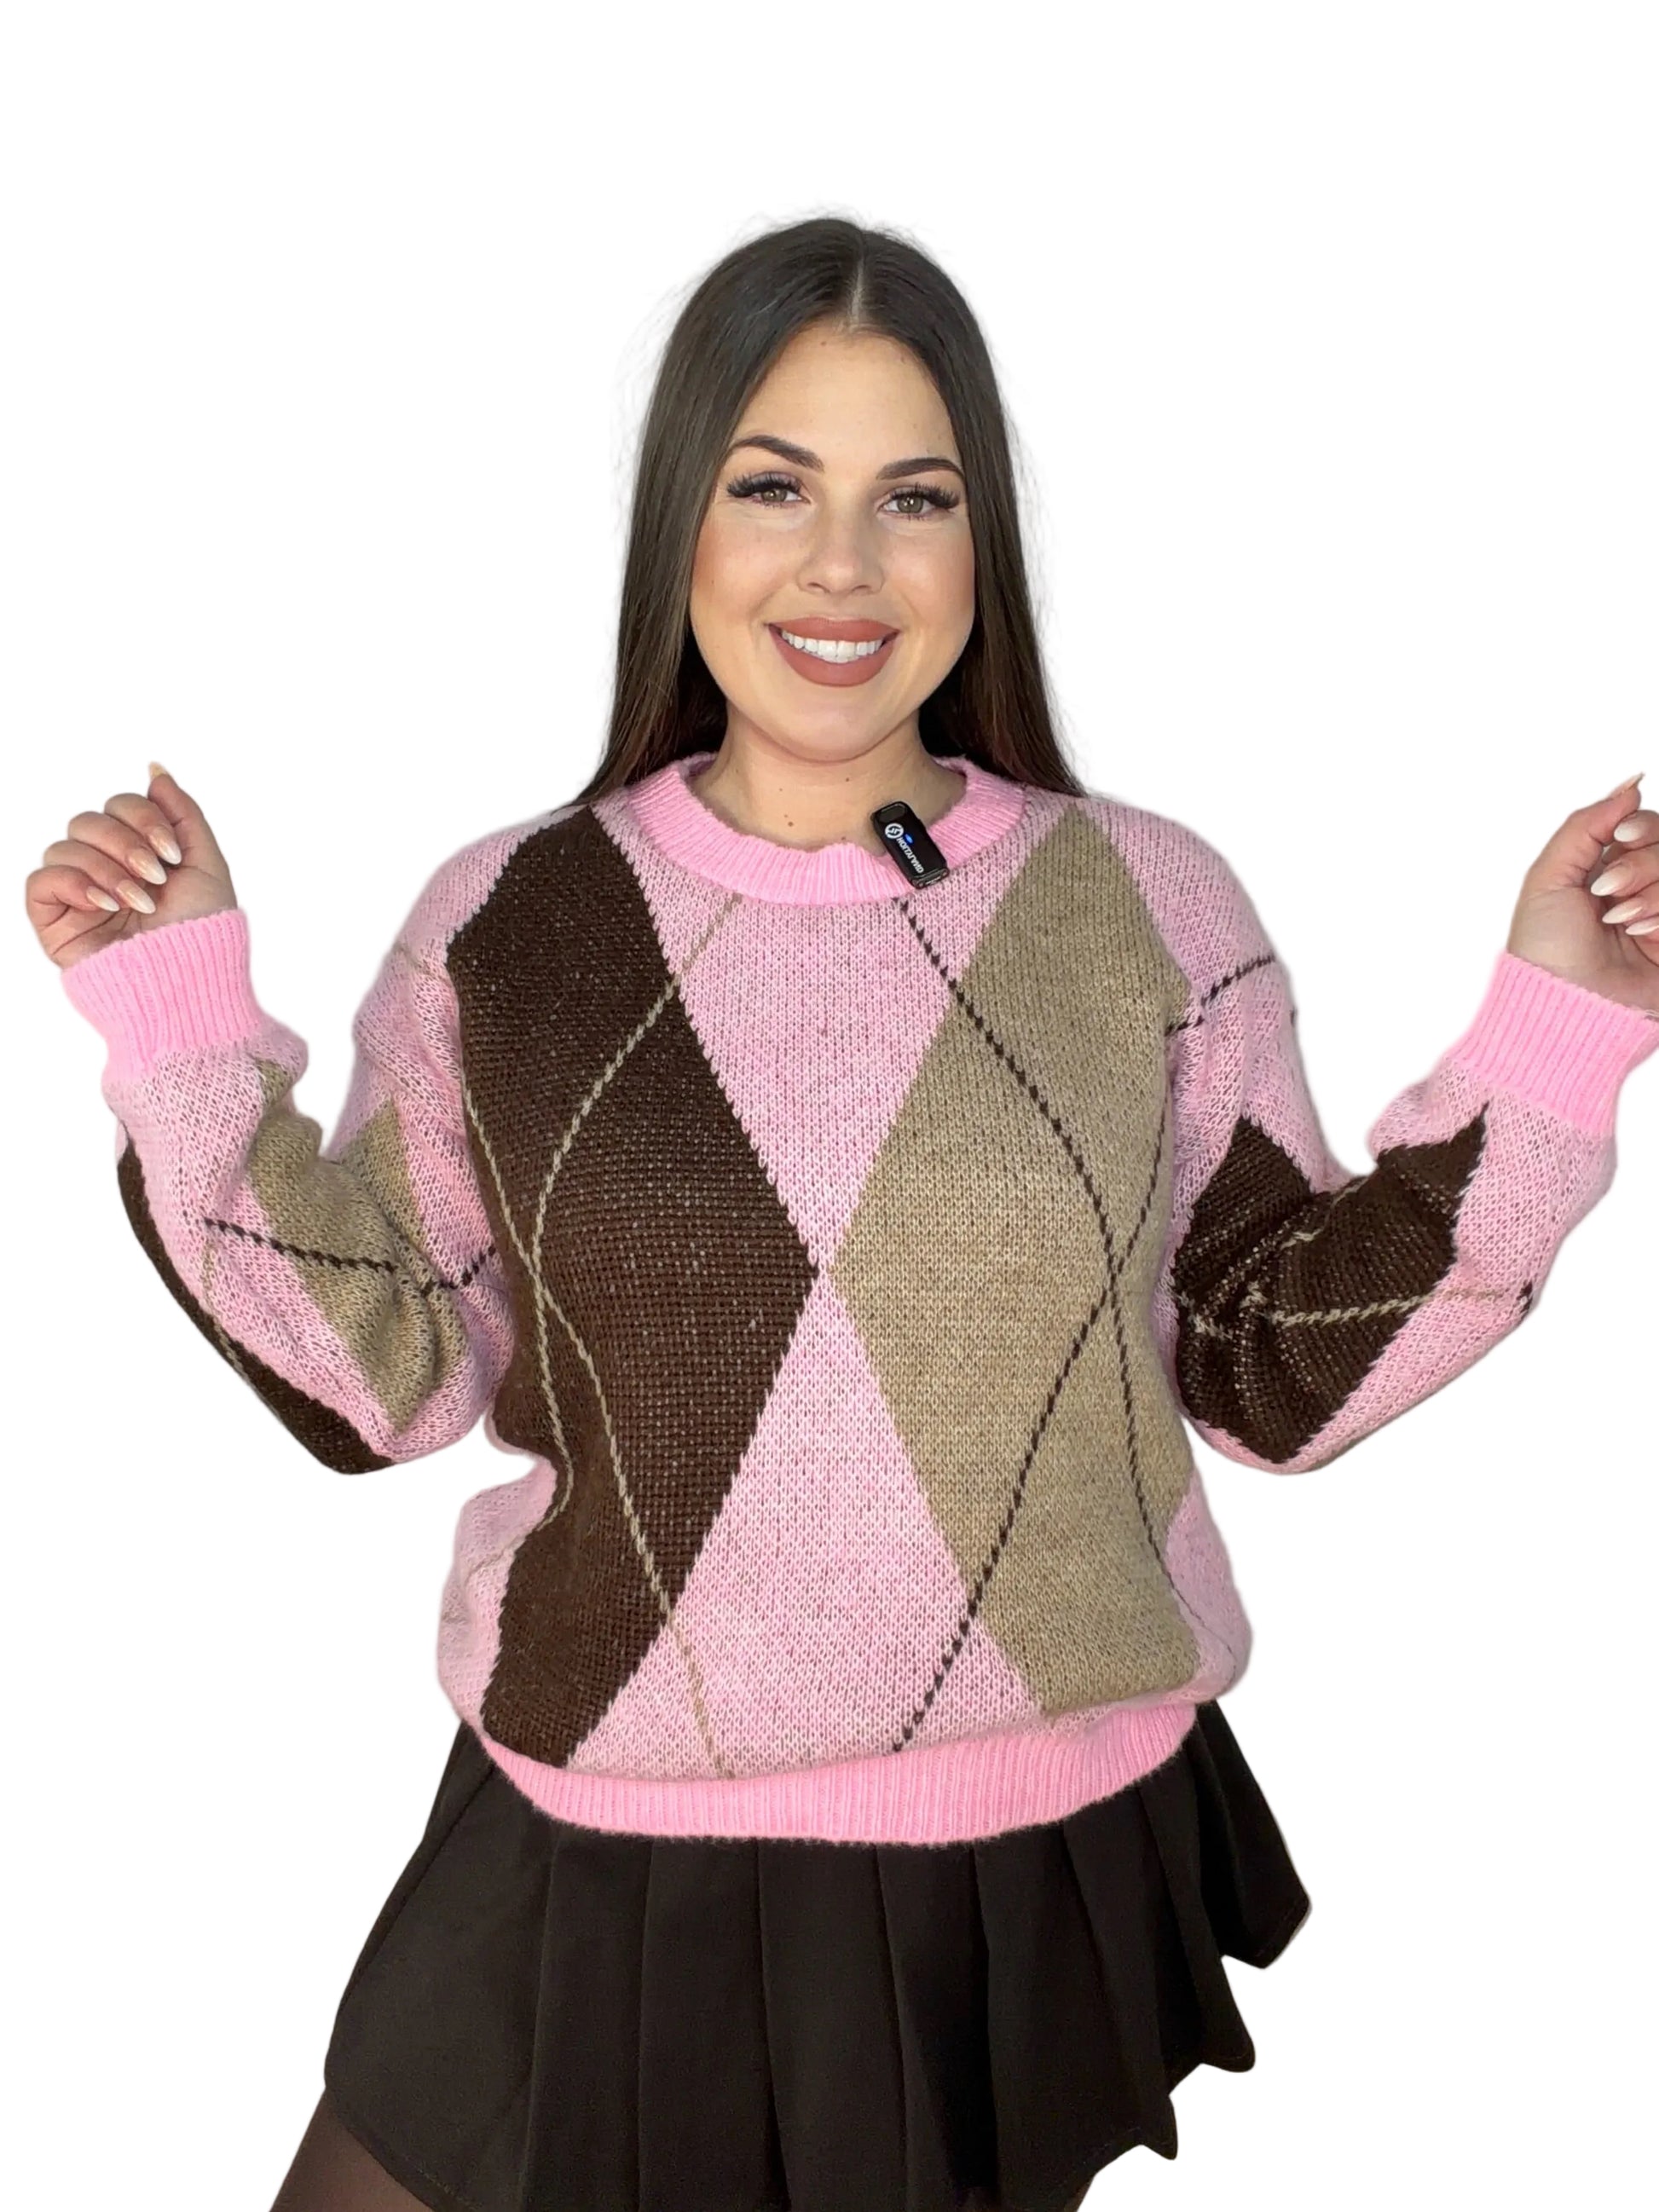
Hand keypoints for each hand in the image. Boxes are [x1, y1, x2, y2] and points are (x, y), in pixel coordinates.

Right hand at [25, 765, 237, 971]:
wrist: (187, 988)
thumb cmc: (203, 936)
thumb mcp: (206, 866)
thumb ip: (182, 813)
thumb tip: (156, 770)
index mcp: (138, 855)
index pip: (120, 805)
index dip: (144, 817)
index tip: (173, 855)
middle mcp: (104, 871)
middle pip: (89, 820)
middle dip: (126, 841)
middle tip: (156, 877)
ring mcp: (77, 896)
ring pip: (65, 846)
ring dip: (107, 869)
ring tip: (138, 902)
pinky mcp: (55, 922)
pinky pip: (41, 880)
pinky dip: (74, 883)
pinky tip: (106, 906)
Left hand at [1505, 773, 1658, 1017]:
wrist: (1561, 1005)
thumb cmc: (1544, 950)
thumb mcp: (1549, 876)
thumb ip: (1587, 824)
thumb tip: (1632, 786)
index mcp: (1606, 870)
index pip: (1647, 827)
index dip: (1642, 825)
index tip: (1621, 836)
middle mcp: (1638, 890)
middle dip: (1641, 861)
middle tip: (1606, 890)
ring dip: (1650, 889)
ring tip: (1618, 920)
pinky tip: (1638, 933)